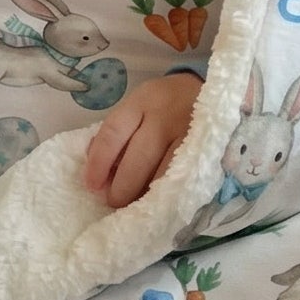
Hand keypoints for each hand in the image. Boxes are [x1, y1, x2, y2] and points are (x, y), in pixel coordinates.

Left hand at [85, 72, 202, 207]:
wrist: (208, 92)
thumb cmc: (162, 105)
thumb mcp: (136, 107)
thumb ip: (115, 134)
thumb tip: (94, 168)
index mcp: (141, 102)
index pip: (114, 132)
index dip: (99, 162)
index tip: (91, 185)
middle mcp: (166, 116)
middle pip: (140, 157)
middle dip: (124, 186)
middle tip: (114, 202)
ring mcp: (190, 133)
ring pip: (165, 171)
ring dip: (147, 194)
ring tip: (135, 207)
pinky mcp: (208, 150)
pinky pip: (185, 176)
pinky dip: (170, 191)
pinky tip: (160, 200)